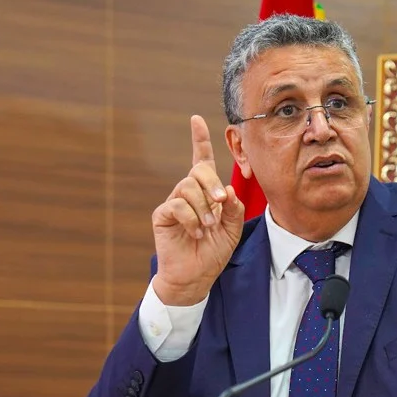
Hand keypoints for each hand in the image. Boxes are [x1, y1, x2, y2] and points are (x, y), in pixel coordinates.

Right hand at [151, 115, 244, 305]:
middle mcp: (188, 194)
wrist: (195, 276)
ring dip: (203, 205)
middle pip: (197, 172)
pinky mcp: (162, 215)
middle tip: (222, 201)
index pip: (201, 161)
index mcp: (206, 193)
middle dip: (212, 183)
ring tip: (208, 225)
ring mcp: (174, 203)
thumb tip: (228, 190)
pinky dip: (191, 218)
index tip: (195, 120)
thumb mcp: (232, 230)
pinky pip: (176, 205)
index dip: (199, 140)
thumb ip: (234, 209)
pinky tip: (196, 232)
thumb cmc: (213, 252)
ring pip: (187, 187)